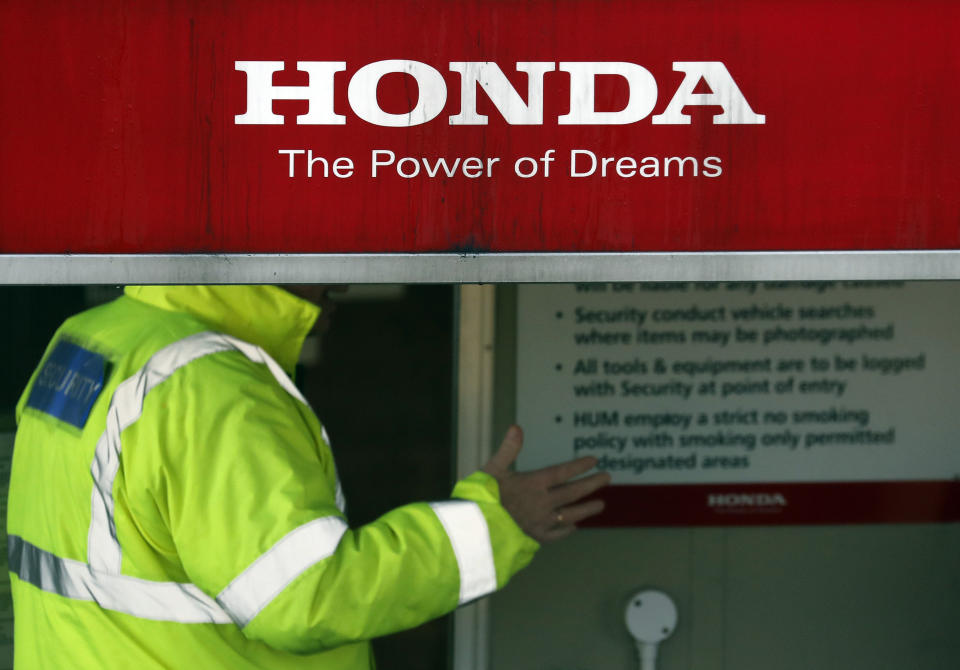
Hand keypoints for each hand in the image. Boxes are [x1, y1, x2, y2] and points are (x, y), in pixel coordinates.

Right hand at [483, 425, 610, 541]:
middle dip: (592, 484)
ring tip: (601, 505)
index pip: (562, 472)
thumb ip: (508, 449)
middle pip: (573, 492)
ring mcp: (540, 521)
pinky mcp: (535, 537)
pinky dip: (566, 529)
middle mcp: (542, 502)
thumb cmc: (481, 497)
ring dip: (587, 509)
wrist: (475, 530)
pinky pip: (556, 533)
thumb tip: (517, 427)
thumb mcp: (492, 469)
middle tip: (607, 478)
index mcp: (533, 484)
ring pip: (570, 514)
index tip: (594, 460)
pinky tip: (572, 526)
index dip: (579, 466)